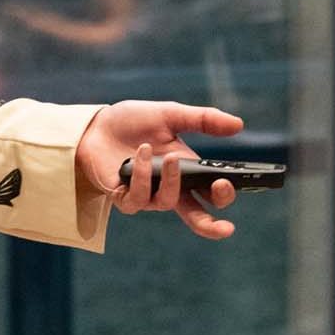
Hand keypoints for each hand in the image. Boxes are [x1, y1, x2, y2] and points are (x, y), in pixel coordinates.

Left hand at [76, 100, 242, 239]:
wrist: (96, 123)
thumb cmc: (133, 122)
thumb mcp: (170, 114)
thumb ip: (203, 120)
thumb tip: (239, 125)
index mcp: (186, 172)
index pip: (211, 195)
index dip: (223, 196)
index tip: (230, 184)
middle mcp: (168, 189)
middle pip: (196, 218)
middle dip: (211, 219)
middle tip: (220, 190)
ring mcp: (146, 195)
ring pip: (167, 203)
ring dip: (172, 180)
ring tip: (170, 155)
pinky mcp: (123, 197)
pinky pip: (137, 198)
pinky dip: (142, 176)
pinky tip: (140, 153)